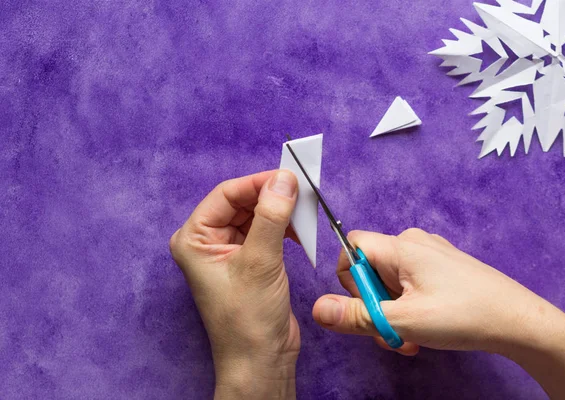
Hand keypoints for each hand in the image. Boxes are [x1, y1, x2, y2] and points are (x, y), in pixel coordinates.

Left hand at [170, 170, 298, 398]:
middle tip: (302, 191)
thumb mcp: (260, 261)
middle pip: (242, 202)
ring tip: (304, 212)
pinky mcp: (250, 262)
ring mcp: (229, 252)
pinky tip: (299, 231)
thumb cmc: (248, 318)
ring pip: (256, 216)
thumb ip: (271, 217)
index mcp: (194, 239)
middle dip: (271, 196)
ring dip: (280, 212)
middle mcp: (208, 242)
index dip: (257, 183)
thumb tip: (284, 179)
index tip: (288, 177)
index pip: (226, 195)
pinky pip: (266, 232)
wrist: (261, 360)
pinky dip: (284, 228)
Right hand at [313, 229, 564, 398]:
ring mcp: (430, 253)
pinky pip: (410, 282)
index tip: (370, 305)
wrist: (519, 321)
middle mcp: (413, 242)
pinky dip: (410, 306)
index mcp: (401, 246)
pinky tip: (426, 326)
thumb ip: (357, 316)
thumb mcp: (403, 320)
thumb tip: (316, 309)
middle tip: (393, 332)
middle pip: (370, 268)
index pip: (351, 246)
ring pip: (390, 280)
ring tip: (413, 336)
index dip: (349, 279)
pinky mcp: (442, 267)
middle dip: (375, 304)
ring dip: (393, 311)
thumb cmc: (463, 315)